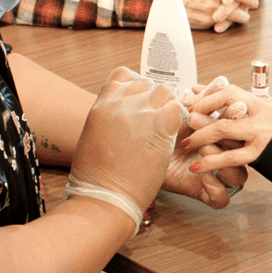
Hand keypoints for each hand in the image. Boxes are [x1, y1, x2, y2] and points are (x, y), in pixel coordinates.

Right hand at [67, 68, 185, 231]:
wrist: (104, 197)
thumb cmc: (95, 176)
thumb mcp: (92, 136)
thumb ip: (108, 118)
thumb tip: (119, 115)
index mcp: (102, 103)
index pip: (124, 75)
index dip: (134, 86)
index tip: (138, 101)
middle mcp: (121, 103)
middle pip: (146, 84)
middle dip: (152, 99)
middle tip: (154, 119)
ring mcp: (142, 113)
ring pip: (165, 93)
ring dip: (166, 107)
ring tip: (164, 128)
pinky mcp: (162, 127)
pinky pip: (178, 109)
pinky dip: (179, 119)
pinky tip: (173, 134)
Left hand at [163, 78, 248, 206]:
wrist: (137, 163)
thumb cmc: (160, 138)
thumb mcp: (178, 116)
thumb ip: (198, 102)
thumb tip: (219, 81)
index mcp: (221, 136)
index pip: (237, 126)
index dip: (236, 115)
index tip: (229, 105)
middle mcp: (222, 156)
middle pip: (241, 149)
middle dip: (225, 134)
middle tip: (201, 122)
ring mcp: (217, 177)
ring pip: (238, 175)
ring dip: (223, 160)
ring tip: (204, 148)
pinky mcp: (207, 194)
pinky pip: (222, 197)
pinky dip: (215, 186)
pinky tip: (201, 174)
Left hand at [177, 81, 271, 173]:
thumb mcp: (263, 106)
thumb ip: (234, 99)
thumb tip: (199, 88)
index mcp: (262, 103)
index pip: (230, 91)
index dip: (208, 95)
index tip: (192, 100)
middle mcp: (262, 116)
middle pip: (225, 107)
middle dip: (201, 114)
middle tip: (185, 118)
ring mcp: (261, 136)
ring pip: (224, 131)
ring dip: (201, 136)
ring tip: (185, 142)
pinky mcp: (259, 155)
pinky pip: (231, 159)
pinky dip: (211, 162)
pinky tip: (197, 166)